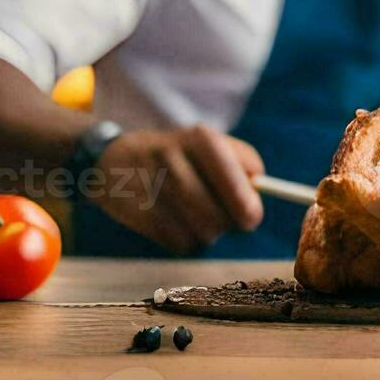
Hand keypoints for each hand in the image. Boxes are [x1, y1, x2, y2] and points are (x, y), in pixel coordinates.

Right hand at [92, 126, 264, 253]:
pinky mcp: (132, 208)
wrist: (117, 158)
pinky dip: (184, 241)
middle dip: (224, 224)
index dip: (244, 205)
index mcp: (200, 138)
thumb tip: (261, 189)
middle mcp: (172, 156)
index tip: (250, 220)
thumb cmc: (182, 156)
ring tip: (201, 221)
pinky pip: (173, 240)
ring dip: (206, 234)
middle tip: (224, 222)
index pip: (230, 176)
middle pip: (213, 214)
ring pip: (195, 231)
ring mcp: (148, 183)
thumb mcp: (212, 144)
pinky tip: (179, 226)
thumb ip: (244, 163)